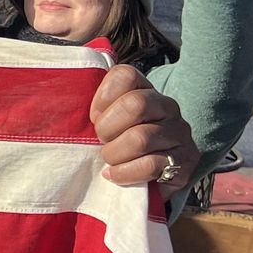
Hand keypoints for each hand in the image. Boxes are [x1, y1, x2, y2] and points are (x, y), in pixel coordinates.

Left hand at [89, 65, 198, 198]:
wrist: (153, 177)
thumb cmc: (120, 144)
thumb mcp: (108, 121)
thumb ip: (96, 109)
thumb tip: (66, 106)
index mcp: (145, 89)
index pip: (125, 75)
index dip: (103, 97)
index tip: (94, 117)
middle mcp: (167, 106)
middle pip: (135, 105)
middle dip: (108, 128)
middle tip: (102, 141)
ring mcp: (179, 133)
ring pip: (140, 138)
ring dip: (115, 154)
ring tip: (109, 160)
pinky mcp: (185, 161)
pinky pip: (151, 165)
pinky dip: (125, 173)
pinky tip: (115, 175)